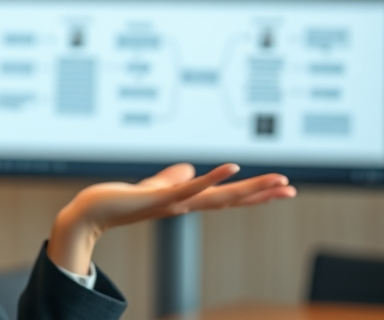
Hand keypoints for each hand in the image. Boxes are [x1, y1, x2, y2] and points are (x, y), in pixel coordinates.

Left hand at [47, 163, 295, 273]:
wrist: (92, 214)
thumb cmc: (119, 202)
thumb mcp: (152, 187)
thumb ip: (172, 179)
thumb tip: (190, 169)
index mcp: (186, 202)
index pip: (226, 197)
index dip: (253, 194)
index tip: (280, 189)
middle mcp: (184, 205)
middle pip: (231, 199)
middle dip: (261, 194)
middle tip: (291, 189)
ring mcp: (174, 203)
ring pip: (219, 196)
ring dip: (248, 189)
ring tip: (275, 182)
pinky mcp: (159, 197)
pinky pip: (190, 188)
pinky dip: (212, 178)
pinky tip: (231, 168)